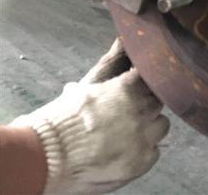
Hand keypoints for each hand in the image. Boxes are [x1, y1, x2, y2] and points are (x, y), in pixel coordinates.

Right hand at [11, 40, 169, 193]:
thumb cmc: (60, 122)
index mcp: (127, 88)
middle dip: (147, 105)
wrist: (45, 158)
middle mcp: (140, 111)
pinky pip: (155, 151)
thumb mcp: (83, 89)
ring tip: (129, 132)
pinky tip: (127, 149)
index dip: (147, 82)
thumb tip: (117, 46)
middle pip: (159, 102)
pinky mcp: (142, 161)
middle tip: (131, 112)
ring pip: (161, 125)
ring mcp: (143, 137)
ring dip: (150, 126)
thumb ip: (106, 71)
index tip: (141, 86)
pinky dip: (144, 150)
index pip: (153, 78)